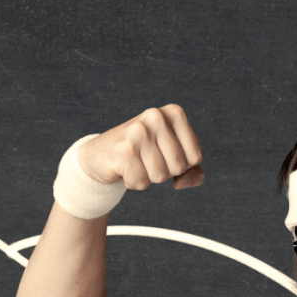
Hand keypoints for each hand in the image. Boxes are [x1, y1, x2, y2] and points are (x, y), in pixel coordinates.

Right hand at [80, 105, 205, 189]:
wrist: (101, 154)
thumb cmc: (144, 155)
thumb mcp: (172, 158)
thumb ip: (191, 173)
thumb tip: (180, 183)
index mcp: (174, 113)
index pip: (196, 157)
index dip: (181, 165)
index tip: (163, 154)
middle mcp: (157, 116)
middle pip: (179, 167)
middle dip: (164, 172)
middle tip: (146, 159)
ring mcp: (139, 131)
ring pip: (160, 176)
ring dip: (147, 177)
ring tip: (135, 162)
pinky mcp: (124, 149)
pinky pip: (141, 182)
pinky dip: (133, 182)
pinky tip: (123, 168)